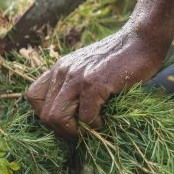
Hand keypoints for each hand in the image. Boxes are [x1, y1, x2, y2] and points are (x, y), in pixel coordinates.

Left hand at [25, 24, 167, 140]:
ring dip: (74, 132)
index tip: (66, 122)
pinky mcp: (94, 83)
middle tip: (81, 134)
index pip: (32, 97)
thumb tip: (73, 116)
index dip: (45, 115)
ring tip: (91, 130)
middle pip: (44, 114)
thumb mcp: (89, 67)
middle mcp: (63, 71)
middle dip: (61, 132)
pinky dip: (95, 125)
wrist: (141, 39)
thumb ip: (77, 84)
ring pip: (57, 118)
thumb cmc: (121, 57)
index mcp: (60, 68)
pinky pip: (85, 117)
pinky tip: (105, 120)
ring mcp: (77, 76)